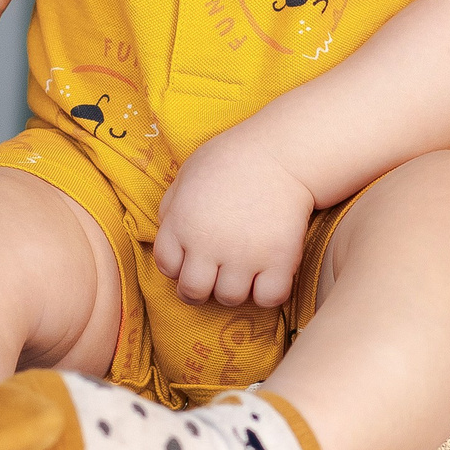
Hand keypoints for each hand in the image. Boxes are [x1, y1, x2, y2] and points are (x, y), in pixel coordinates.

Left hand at [153, 130, 314, 308]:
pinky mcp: (280, 259)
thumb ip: (172, 206)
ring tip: (244, 268)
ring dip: (235, 287)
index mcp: (182, 223)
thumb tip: (168, 232)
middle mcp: (208, 244)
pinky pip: (269, 298)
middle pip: (193, 292)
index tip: (192, 258)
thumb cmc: (234, 158)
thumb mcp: (188, 173)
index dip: (178, 265)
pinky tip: (269, 274)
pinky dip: (269, 292)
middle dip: (200, 287)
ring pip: (230, 298)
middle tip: (214, 275)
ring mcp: (245, 255)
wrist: (283, 151)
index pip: (166, 266)